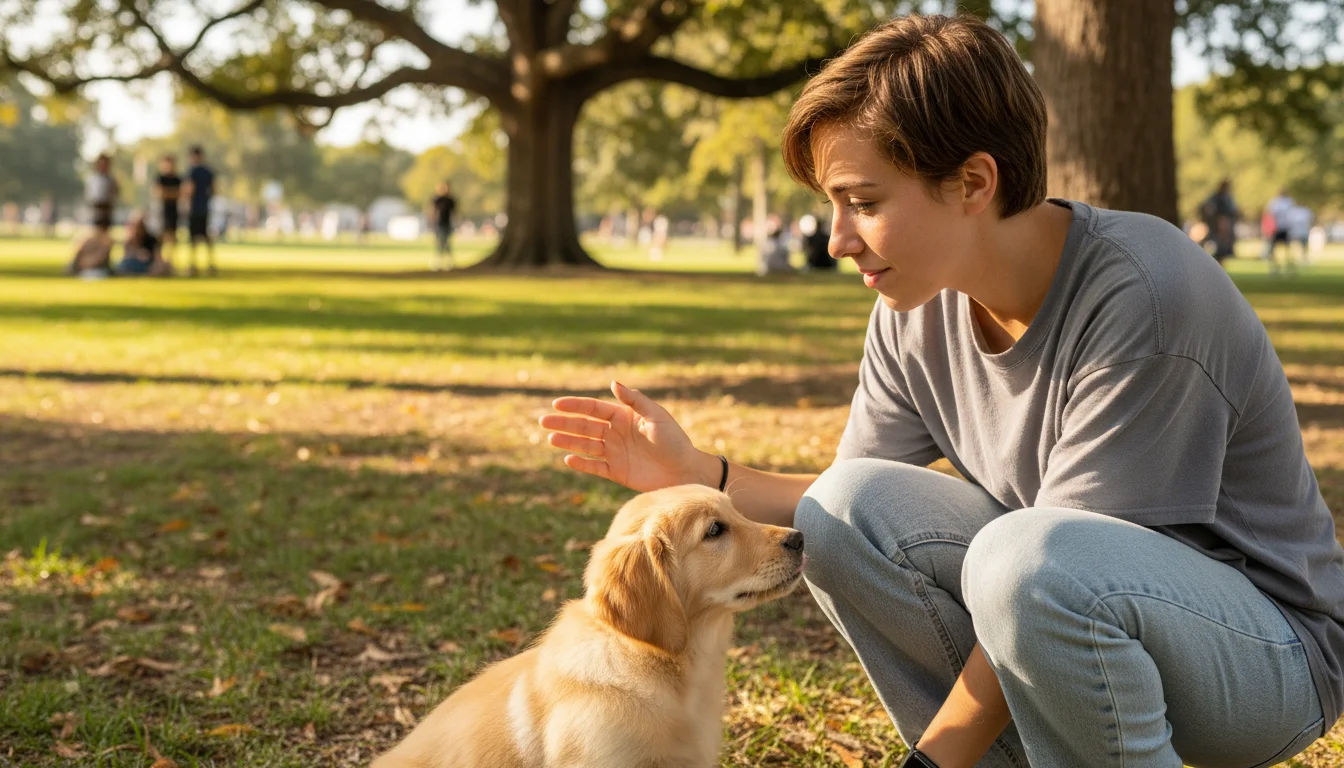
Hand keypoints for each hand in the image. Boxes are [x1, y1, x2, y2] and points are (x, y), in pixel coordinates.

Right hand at [539, 381, 715, 491]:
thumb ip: (635, 401)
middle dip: (564, 423)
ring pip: (586, 445)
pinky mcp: (617, 472)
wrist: (685, 471)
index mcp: (623, 416)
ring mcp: (615, 452)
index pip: (594, 409)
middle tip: (543, 421)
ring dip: (568, 441)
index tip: (557, 404)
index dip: (575, 406)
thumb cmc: (674, 440)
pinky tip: (568, 459)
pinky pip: (595, 466)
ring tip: (551, 438)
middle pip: (584, 426)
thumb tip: (612, 383)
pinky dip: (582, 463)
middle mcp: (615, 433)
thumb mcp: (657, 416)